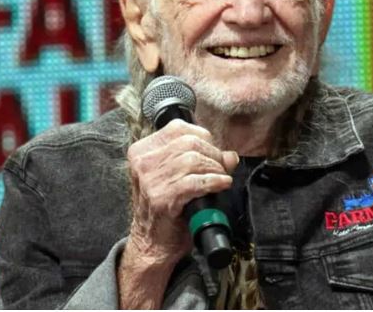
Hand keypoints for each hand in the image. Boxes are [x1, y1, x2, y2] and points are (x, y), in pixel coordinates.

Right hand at [125, 119, 238, 266]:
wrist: (153, 244)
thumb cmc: (165, 210)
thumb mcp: (178, 178)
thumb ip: (201, 161)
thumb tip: (230, 155)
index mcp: (142, 151)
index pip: (178, 128)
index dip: (203, 138)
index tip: (212, 152)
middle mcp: (143, 162)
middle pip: (189, 142)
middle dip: (213, 155)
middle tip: (221, 169)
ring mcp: (150, 180)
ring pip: (193, 160)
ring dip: (215, 169)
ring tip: (220, 179)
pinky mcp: (162, 198)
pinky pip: (195, 181)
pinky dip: (214, 182)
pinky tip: (221, 185)